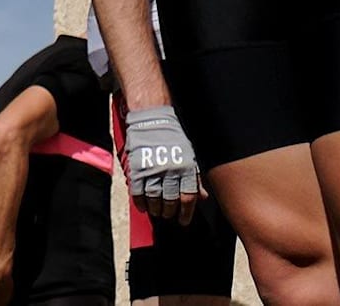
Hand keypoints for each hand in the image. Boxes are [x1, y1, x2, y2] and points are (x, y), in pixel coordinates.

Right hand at [124, 106, 202, 223]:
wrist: (152, 118)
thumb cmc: (173, 136)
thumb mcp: (190, 155)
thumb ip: (195, 177)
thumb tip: (202, 197)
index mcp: (186, 168)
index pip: (188, 198)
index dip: (185, 213)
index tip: (182, 221)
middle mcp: (170, 170)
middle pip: (170, 200)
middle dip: (169, 211)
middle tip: (167, 215)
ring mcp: (152, 169)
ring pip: (154, 197)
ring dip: (155, 208)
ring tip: (156, 212)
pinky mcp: (137, 166)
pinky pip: (138, 189)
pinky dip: (139, 201)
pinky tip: (143, 207)